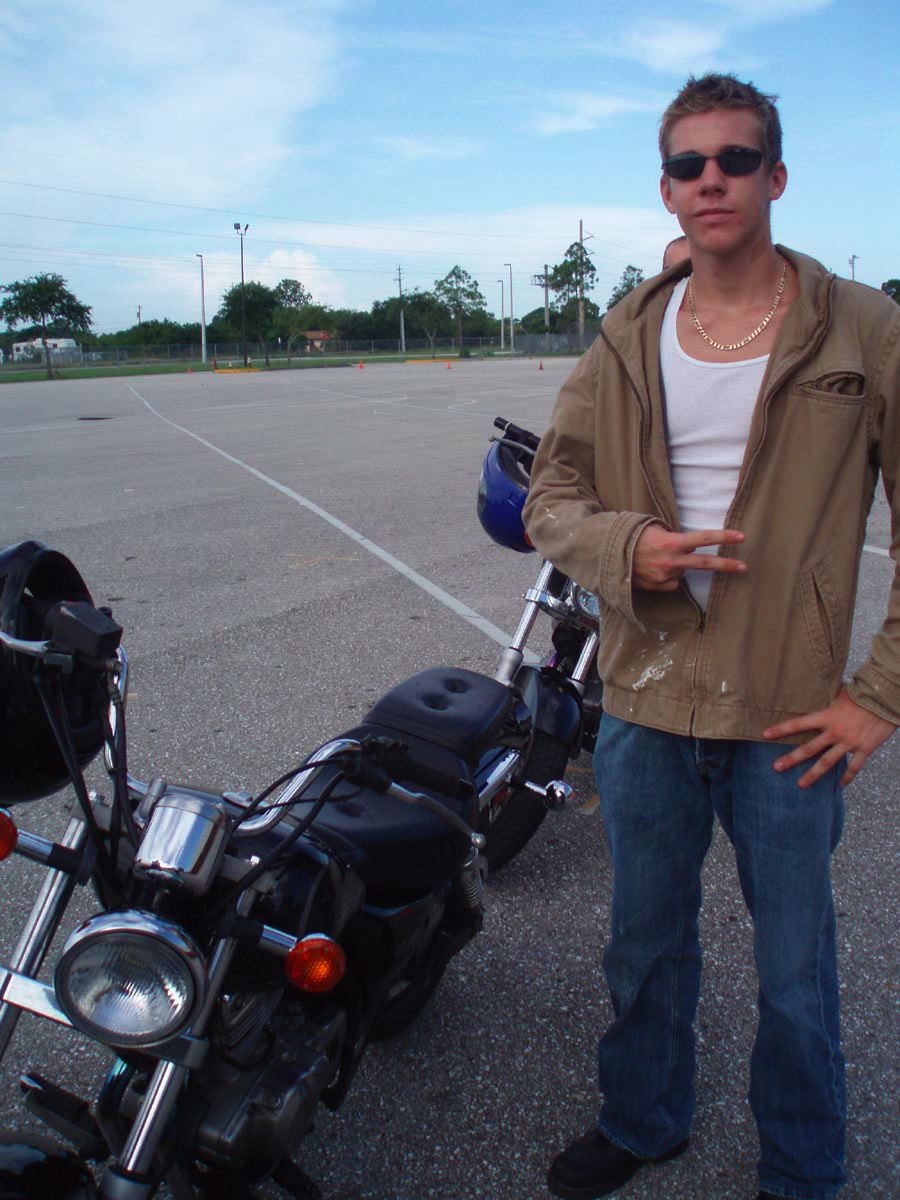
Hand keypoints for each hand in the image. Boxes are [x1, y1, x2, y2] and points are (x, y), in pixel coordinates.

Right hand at [632, 525, 746, 591]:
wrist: (607, 555)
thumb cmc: (630, 536)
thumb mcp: (652, 528)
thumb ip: (673, 537)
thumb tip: (689, 548)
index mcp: (671, 543)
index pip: (703, 538)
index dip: (723, 537)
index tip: (741, 537)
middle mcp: (671, 561)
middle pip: (704, 563)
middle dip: (725, 565)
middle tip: (743, 566)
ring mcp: (664, 576)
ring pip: (683, 570)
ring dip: (677, 564)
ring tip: (657, 557)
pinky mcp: (657, 586)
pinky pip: (671, 581)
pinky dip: (667, 575)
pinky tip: (653, 569)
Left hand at [763, 686, 896, 788]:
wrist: (885, 699)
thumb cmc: (863, 692)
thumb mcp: (841, 692)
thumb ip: (828, 697)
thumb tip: (818, 687)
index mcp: (827, 716)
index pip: (799, 723)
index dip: (781, 729)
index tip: (765, 734)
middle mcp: (835, 731)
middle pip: (809, 748)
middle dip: (791, 759)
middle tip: (776, 767)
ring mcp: (849, 743)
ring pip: (827, 763)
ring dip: (812, 775)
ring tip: (801, 784)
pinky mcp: (865, 749)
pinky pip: (854, 767)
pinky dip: (846, 777)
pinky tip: (840, 786)